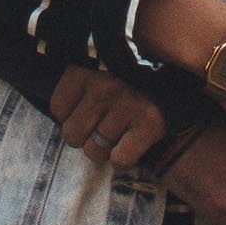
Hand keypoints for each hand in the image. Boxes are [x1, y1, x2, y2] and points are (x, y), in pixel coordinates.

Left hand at [48, 67, 166, 168]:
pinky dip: (126, 157)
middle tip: (104, 122)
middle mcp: (103, 84)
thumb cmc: (127, 74)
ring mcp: (127, 104)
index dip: (71, 114)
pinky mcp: (149, 123)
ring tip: (121, 127)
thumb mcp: (97, 64)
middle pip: (71, 135)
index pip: (57, 109)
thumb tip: (47, 100)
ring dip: (106, 147)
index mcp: (86, 67)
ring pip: (94, 152)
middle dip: (86, 135)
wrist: (178, 72)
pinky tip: (134, 138)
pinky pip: (120, 160)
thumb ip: (74, 80)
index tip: (87, 106)